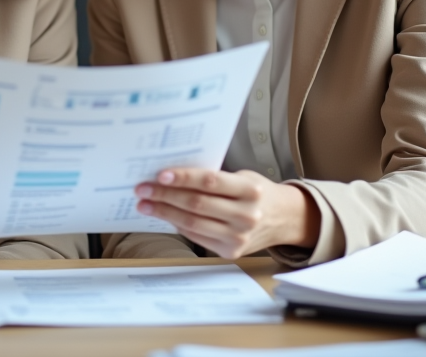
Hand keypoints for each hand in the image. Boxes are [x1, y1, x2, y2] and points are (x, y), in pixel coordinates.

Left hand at [134, 168, 320, 257]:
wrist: (283, 219)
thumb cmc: (256, 193)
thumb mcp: (242, 178)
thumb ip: (214, 179)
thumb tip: (172, 176)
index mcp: (250, 190)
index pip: (210, 182)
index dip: (184, 178)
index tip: (160, 175)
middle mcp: (246, 215)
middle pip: (197, 204)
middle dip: (165, 196)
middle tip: (142, 189)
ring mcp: (239, 236)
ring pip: (193, 223)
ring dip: (165, 213)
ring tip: (145, 204)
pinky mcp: (230, 251)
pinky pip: (197, 236)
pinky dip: (178, 225)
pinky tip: (165, 216)